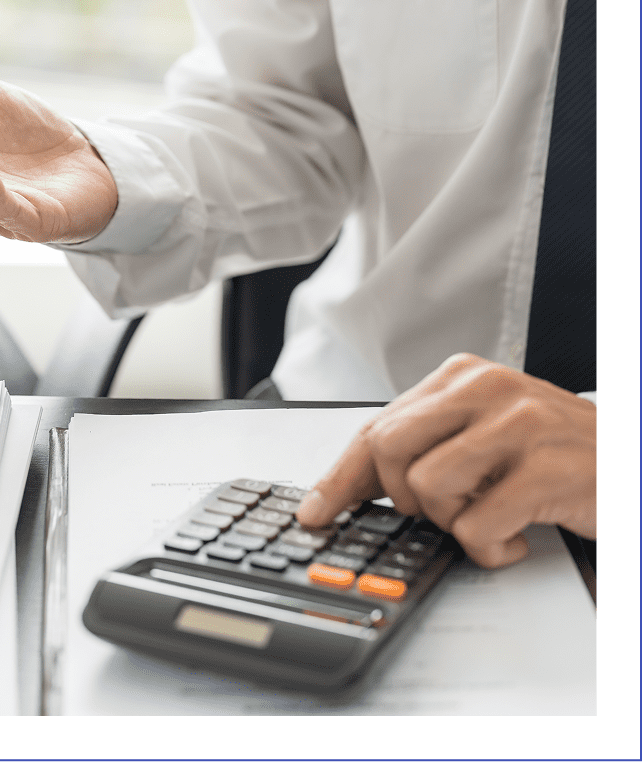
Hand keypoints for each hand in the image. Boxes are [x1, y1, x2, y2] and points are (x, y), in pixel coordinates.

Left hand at [294, 353, 595, 567]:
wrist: (632, 466)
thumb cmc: (557, 455)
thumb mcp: (485, 435)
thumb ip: (427, 447)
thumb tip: (351, 490)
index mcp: (461, 377)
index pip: (377, 427)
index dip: (339, 476)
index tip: (314, 512)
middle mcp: (485, 388)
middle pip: (389, 451)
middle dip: (404, 498)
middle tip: (444, 511)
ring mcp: (518, 424)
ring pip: (427, 487)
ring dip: (453, 522)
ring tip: (490, 516)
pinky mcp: (546, 467)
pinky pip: (477, 524)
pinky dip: (490, 547)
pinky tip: (515, 536)